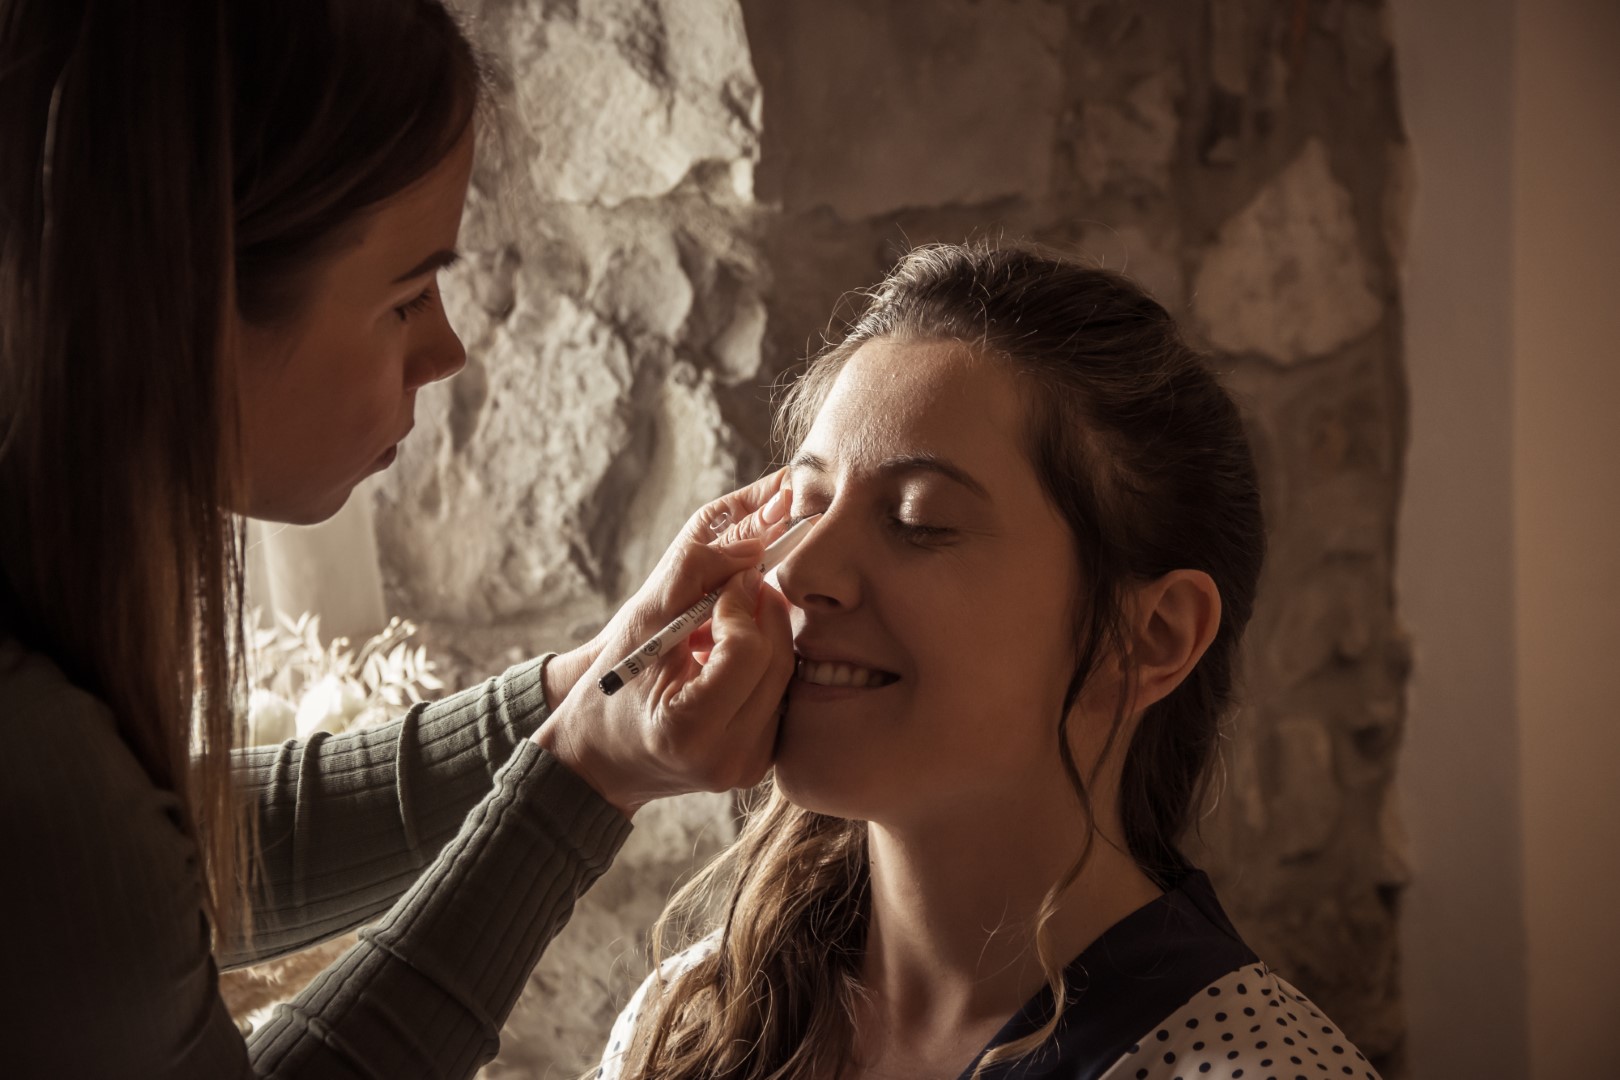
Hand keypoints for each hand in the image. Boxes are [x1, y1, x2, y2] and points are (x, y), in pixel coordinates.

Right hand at [533, 471, 796, 816]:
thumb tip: (752, 549)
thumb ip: (692, 579)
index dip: (742, 604)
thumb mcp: (639, 629)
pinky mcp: (759, 764)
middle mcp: (727, 759)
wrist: (598, 760)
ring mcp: (747, 767)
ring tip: (738, 613)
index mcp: (689, 730)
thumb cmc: (608, 690)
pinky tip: (738, 646)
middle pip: (777, 663)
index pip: (746, 651)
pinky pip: (779, 696)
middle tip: (746, 583)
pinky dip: (765, 662)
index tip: (731, 579)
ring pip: (786, 678)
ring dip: (768, 634)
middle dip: (764, 612)